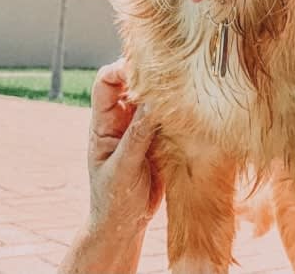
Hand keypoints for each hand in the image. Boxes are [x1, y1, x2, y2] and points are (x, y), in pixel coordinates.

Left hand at [60, 60, 162, 273]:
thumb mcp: (122, 168)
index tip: (141, 69)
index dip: (120, 69)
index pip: (105, 81)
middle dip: (148, 73)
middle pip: (132, 81)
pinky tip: (190, 109)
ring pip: (153, 96)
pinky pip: (169, 114)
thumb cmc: (113, 200)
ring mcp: (141, 126)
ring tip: (183, 88)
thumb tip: (154, 101)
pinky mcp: (159, 136)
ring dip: (166, 91)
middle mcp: (122, 118)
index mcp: (103, 122)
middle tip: (169, 74)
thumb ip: (137, 135)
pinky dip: (179, 109)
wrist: (125, 226)